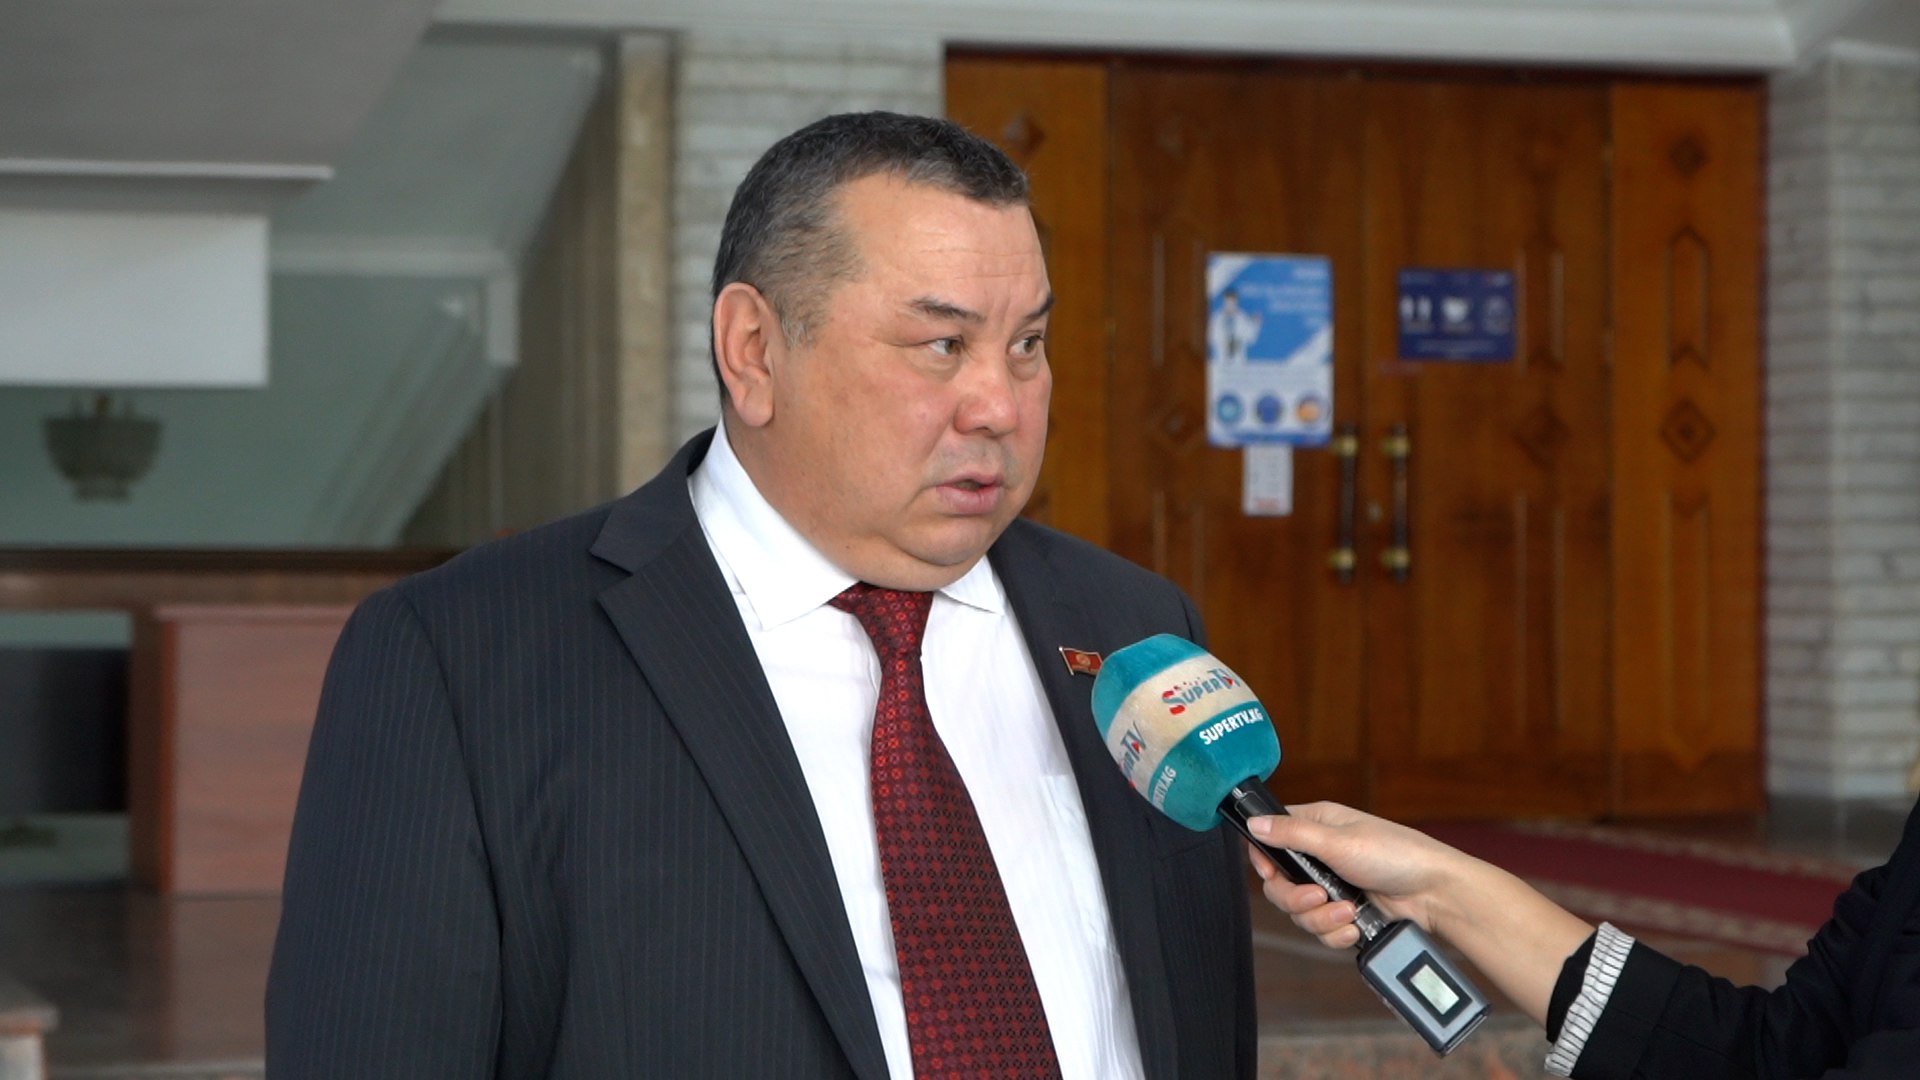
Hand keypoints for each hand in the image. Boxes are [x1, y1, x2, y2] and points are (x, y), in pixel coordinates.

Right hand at [1247, 801, 1468, 948]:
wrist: (1435, 894)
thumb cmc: (1396, 854)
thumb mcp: (1339, 840)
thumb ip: (1292, 834)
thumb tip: (1254, 823)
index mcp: (1317, 826)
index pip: (1271, 839)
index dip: (1265, 860)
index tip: (1272, 874)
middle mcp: (1321, 856)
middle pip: (1280, 885)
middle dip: (1296, 899)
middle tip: (1318, 897)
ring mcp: (1333, 887)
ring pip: (1300, 912)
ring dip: (1321, 918)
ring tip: (1348, 912)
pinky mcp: (1345, 913)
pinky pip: (1321, 931)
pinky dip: (1335, 933)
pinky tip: (1354, 927)